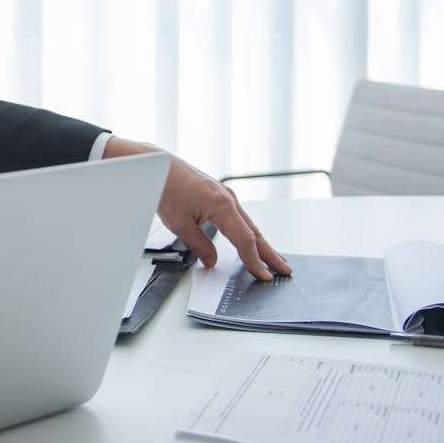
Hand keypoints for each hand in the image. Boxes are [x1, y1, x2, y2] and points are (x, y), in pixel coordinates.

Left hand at [103, 136, 290, 280]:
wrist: (158, 166)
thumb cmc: (166, 188)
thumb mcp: (179, 224)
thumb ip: (199, 246)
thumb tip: (212, 261)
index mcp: (222, 206)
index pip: (245, 240)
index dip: (254, 261)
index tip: (264, 275)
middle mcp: (229, 199)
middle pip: (255, 232)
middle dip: (270, 254)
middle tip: (284, 270)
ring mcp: (226, 195)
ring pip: (249, 225)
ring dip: (262, 243)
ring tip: (275, 259)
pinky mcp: (220, 194)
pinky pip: (240, 217)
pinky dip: (250, 232)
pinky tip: (252, 240)